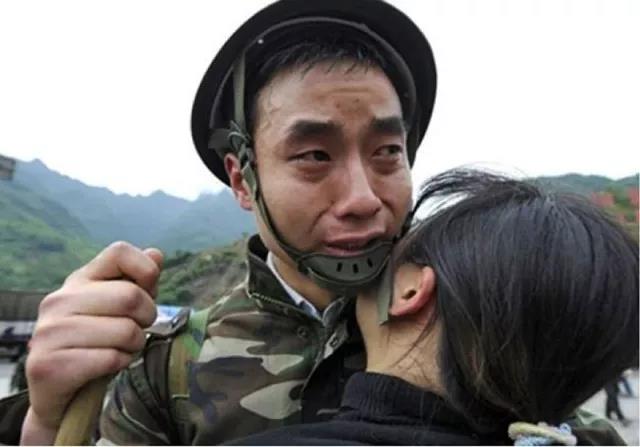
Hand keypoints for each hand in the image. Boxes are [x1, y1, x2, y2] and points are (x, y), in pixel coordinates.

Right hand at [20, 242, 161, 443]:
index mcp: (79, 280)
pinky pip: (110, 359)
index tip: (148, 293)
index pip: (119, 252)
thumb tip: (156, 254)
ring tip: (119, 350)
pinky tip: (106, 367)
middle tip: (135, 331)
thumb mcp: (119, 310)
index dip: (146, 270)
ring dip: (134, 346)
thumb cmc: (98, 345)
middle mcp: (59, 300)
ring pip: (125, 331)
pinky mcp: (48, 365)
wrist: (61, 395)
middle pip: (131, 295)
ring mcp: (49, 331)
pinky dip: (120, 364)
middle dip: (146, 318)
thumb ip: (138, 283)